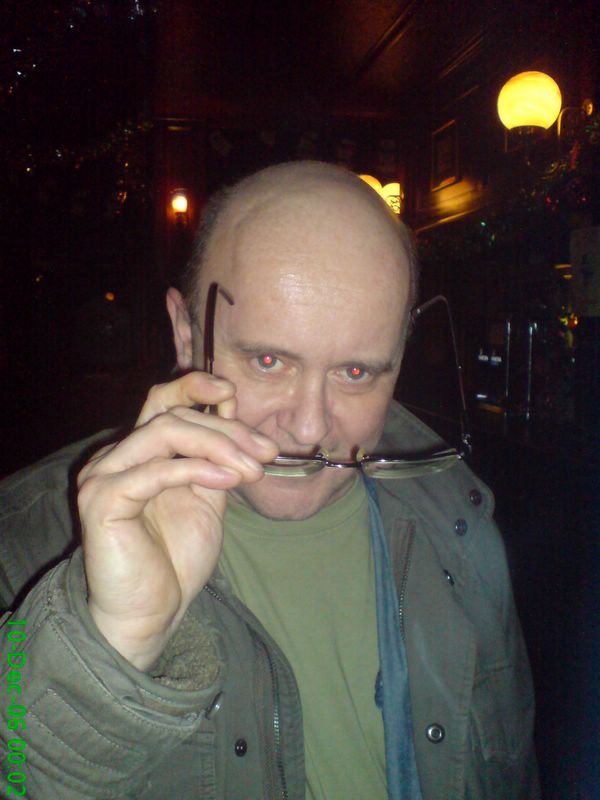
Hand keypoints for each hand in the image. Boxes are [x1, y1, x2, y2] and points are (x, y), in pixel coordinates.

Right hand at [77, 371, 277, 669]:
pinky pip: (155, 470)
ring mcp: (104, 476)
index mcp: (138, 453)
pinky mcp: (103, 501)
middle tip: (266, 452)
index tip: (233, 394)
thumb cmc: (175, 560)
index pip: (162, 400)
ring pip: (164, 433)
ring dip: (218, 446)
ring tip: (252, 470)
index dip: (195, 386)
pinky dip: (196, 469)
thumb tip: (233, 413)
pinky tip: (229, 481)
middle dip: (226, 430)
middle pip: (172, 415)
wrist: (150, 615)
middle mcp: (115, 457)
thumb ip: (216, 458)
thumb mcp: (207, 499)